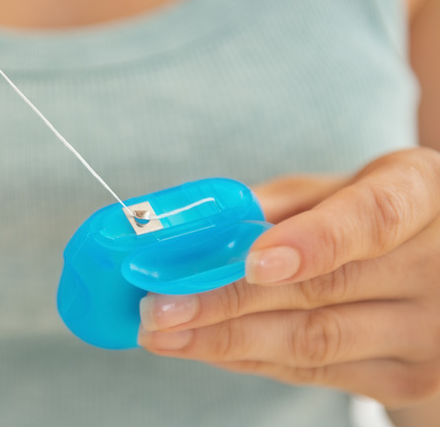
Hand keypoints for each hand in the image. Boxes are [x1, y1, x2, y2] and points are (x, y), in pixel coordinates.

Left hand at [138, 148, 439, 408]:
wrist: (434, 275)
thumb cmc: (365, 216)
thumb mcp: (334, 189)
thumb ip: (272, 205)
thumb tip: (189, 230)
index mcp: (423, 195)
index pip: (373, 217)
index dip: (312, 241)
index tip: (251, 261)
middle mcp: (438, 267)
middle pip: (323, 291)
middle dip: (226, 301)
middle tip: (158, 305)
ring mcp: (428, 334)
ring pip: (311, 342)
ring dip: (223, 340)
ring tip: (160, 331)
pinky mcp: (404, 379)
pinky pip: (311, 373)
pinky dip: (246, 357)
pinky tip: (200, 345)